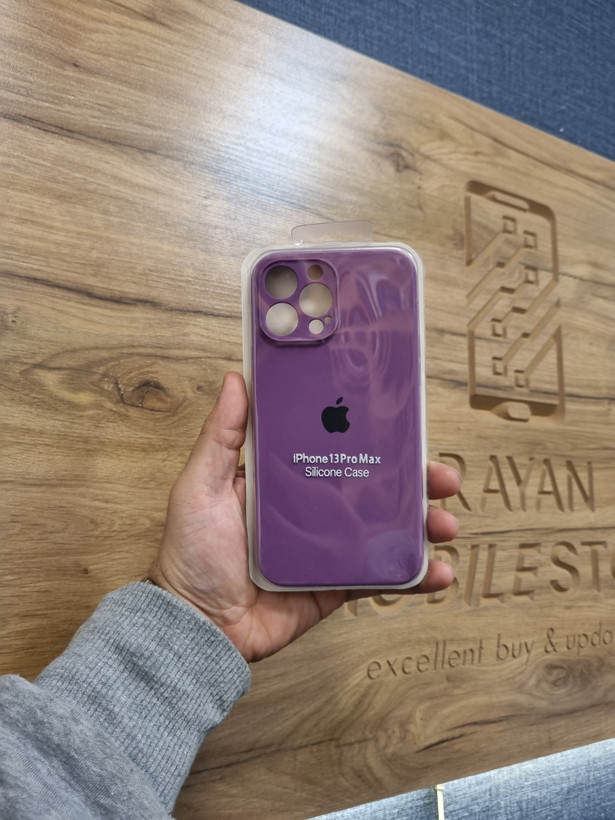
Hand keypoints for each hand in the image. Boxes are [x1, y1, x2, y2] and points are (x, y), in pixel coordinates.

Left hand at [150, 372, 460, 661]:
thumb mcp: (200, 485)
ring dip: (424, 524)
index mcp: (285, 478)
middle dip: (415, 479)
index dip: (374, 435)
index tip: (407, 424)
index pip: (338, 446)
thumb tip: (236, 378)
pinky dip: (415, 576)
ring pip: (387, 529)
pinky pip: (381, 576)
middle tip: (442, 476)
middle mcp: (312, 508)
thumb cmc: (191, 553)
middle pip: (374, 486)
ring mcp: (329, 548)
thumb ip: (221, 436)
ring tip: (445, 523)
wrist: (198, 628)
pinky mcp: (337, 586)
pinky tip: (438, 572)